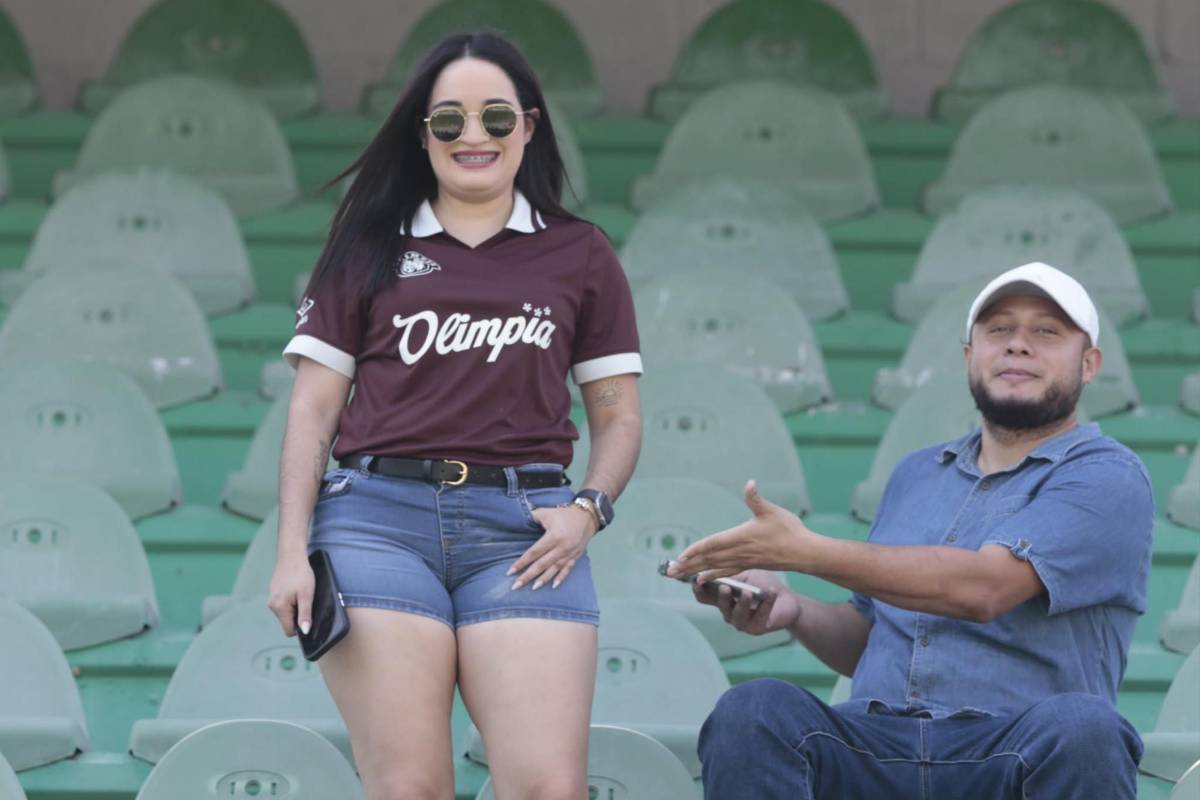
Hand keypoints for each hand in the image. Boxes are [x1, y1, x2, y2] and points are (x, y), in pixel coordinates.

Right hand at [267, 555, 314, 636]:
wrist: (292, 555)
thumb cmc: (300, 574)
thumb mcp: (306, 595)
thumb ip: (305, 614)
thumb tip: (305, 632)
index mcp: (279, 608)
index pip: (289, 630)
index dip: (300, 627)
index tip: (308, 616)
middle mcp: (272, 605)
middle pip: (288, 621)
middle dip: (298, 615)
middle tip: (306, 600)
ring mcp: (272, 599)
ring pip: (286, 612)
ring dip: (295, 607)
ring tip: (301, 593)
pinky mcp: (274, 593)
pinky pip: (284, 604)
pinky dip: (292, 600)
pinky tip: (296, 589)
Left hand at [508, 504, 596, 590]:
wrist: (588, 516)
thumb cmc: (565, 514)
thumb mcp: (547, 512)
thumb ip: (532, 516)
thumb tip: (519, 519)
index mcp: (554, 536)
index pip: (534, 552)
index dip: (521, 562)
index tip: (510, 572)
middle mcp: (562, 547)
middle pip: (542, 564)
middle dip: (528, 576)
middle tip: (515, 586)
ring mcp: (570, 553)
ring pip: (554, 569)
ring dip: (543, 579)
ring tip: (532, 588)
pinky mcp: (576, 556)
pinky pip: (567, 569)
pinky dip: (561, 578)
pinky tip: (553, 586)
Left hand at [668, 480, 811, 581]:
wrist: (804, 553)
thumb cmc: (788, 530)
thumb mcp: (772, 511)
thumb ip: (756, 499)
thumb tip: (749, 483)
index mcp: (740, 537)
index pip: (712, 544)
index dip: (695, 550)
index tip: (680, 556)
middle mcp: (738, 551)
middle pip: (708, 559)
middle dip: (688, 565)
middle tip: (669, 571)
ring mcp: (743, 560)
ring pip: (714, 567)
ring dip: (695, 571)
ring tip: (678, 575)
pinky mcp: (748, 565)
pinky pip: (725, 571)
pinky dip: (711, 575)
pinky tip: (700, 580)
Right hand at [693, 570, 800, 635]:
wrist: (788, 601)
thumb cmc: (763, 585)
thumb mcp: (745, 575)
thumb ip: (732, 574)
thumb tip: (717, 566)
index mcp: (723, 598)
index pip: (704, 597)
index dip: (698, 590)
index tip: (697, 580)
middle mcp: (729, 612)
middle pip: (720, 606)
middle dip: (721, 597)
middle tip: (725, 587)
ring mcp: (742, 622)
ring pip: (737, 615)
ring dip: (742, 603)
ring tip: (748, 593)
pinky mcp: (757, 628)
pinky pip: (760, 616)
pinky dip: (766, 603)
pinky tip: (771, 593)